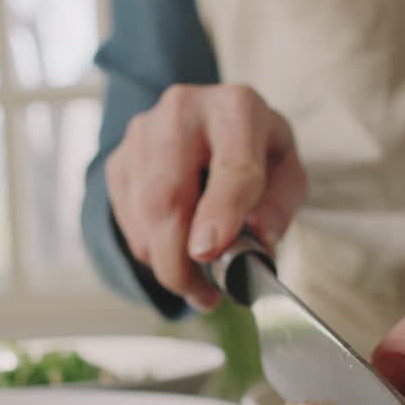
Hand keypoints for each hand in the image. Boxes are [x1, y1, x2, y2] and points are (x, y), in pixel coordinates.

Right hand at [106, 84, 306, 311]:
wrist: (206, 122)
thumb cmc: (252, 150)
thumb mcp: (285, 171)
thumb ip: (279, 205)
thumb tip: (256, 239)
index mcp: (237, 109)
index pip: (232, 165)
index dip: (220, 211)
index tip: (209, 251)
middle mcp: (183, 112)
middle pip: (168, 196)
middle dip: (180, 260)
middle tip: (203, 295)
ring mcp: (142, 134)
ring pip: (142, 216)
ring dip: (165, 261)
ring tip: (194, 280)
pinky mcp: (119, 159)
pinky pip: (127, 220)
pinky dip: (151, 248)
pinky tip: (173, 247)